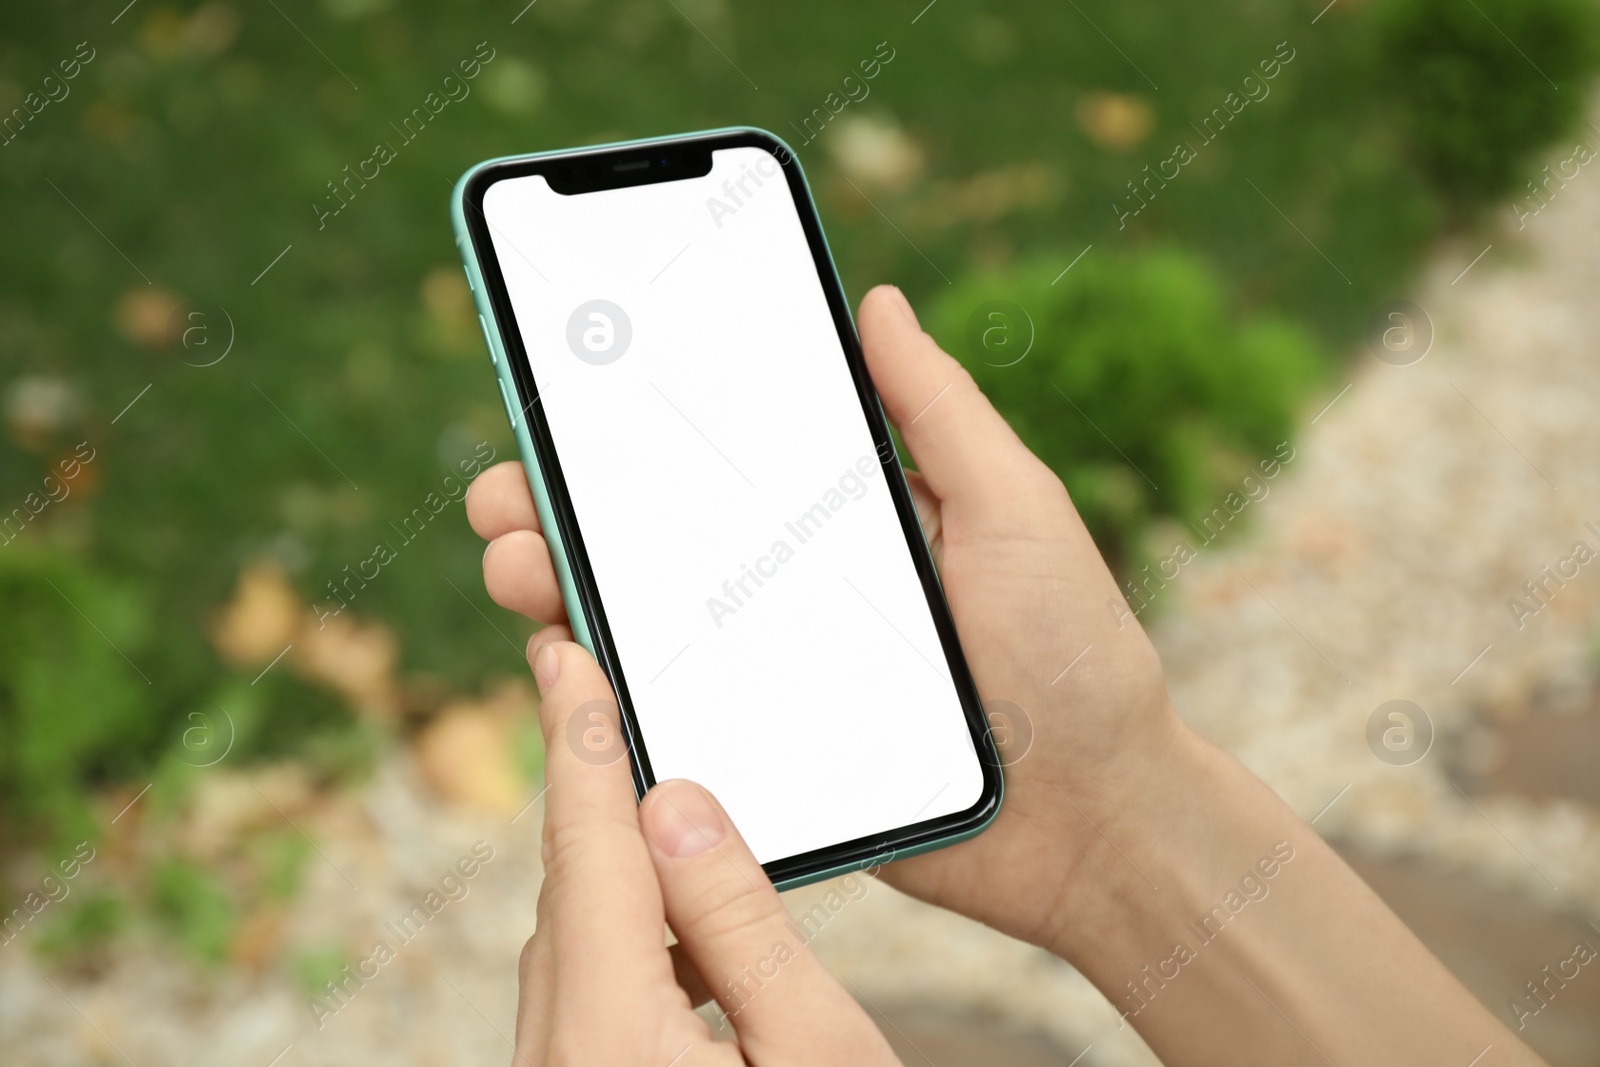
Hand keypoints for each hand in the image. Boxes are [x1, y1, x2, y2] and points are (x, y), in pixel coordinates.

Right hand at [468, 285, 1179, 958]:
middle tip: (507, 494)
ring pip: (642, 631)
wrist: (1095, 820)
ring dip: (562, 592)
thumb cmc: (1073, 654)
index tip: (563, 399)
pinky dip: (605, 696)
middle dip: (565, 512)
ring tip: (517, 568)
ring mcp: (772, 680)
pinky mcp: (769, 760)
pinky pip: (672, 726)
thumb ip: (939, 414)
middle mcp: (793, 597)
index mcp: (841, 529)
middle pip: (655, 547)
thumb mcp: (1014, 508)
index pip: (719, 467)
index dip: (636, 434)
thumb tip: (877, 301)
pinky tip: (564, 662)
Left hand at [513, 636, 902, 1064]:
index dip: (580, 744)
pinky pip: (579, 998)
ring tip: (653, 799)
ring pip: (566, 946)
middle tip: (595, 691)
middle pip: (568, 895)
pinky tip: (678, 933)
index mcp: (610, 1036)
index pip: (589, 854)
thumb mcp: (820, 1047)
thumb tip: (677, 807)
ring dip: (609, 869)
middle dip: (590, 789)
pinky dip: (619, 939)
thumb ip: (741, 924)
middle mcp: (557, 1060)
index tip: (565, 658)